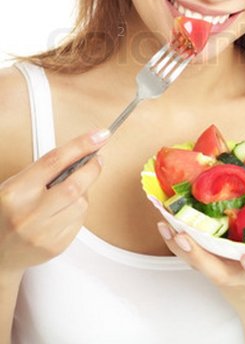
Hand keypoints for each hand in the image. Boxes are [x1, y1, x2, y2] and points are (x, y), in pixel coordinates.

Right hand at [0, 129, 109, 276]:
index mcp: (16, 192)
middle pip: (75, 185)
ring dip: (84, 192)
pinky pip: (80, 221)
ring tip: (70, 192)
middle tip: (97, 159)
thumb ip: (45, 171)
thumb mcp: (15, 185)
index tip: (99, 135)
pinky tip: (65, 210)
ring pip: (82, 203)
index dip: (81, 144)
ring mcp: (42, 233)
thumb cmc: (5, 214)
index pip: (55, 160)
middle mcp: (29, 214)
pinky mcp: (55, 246)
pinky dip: (78, 210)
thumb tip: (81, 152)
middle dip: (92, 168)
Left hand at [157, 222, 244, 320]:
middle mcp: (241, 279)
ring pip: (199, 264)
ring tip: (165, 224)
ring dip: (181, 245)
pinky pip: (193, 258)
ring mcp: (223, 276)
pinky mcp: (212, 271)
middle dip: (199, 255)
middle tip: (183, 237)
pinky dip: (178, 242)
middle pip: (218, 271)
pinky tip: (165, 224)